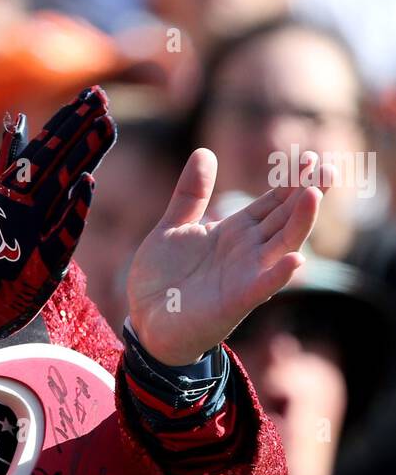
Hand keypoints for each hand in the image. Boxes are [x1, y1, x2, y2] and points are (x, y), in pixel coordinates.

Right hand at [0, 87, 115, 344]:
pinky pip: (60, 231)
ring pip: (60, 185)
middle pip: (55, 158)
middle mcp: (21, 203)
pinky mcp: (43, 259)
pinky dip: (72, 208)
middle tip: (101, 97)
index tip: (92, 96)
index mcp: (9, 187)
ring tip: (107, 126)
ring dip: (83, 155)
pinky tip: (88, 184)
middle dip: (79, 126)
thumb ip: (6, 162)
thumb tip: (18, 122)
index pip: (46, 146)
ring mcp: (32, 229)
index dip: (69, 120)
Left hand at [126, 149, 327, 364]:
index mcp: (234, 231)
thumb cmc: (162, 279)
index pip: (271, 201)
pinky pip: (263, 286)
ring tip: (314, 195)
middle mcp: (247, 251)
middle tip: (328, 167)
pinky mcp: (235, 301)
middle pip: (285, 217)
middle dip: (307, 192)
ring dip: (300, 222)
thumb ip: (191, 194)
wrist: (146, 322)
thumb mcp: (172, 228)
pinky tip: (296, 258)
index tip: (309, 156)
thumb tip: (205, 152)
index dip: (290, 180)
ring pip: (281, 245)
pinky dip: (279, 273)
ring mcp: (244, 275)